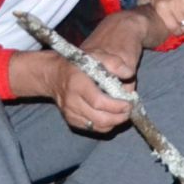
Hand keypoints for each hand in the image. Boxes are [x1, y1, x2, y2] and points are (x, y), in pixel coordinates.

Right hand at [57, 12, 145, 131]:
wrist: (54, 75)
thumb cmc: (78, 64)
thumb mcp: (96, 55)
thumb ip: (114, 63)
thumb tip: (129, 73)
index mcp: (78, 84)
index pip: (99, 102)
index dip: (116, 106)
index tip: (128, 104)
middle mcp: (72, 101)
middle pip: (99, 118)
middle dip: (118, 117)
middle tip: (129, 111)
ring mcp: (69, 112)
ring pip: (96, 126)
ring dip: (113, 123)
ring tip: (122, 114)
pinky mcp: (70, 119)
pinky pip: (90, 128)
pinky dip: (103, 125)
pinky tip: (111, 117)